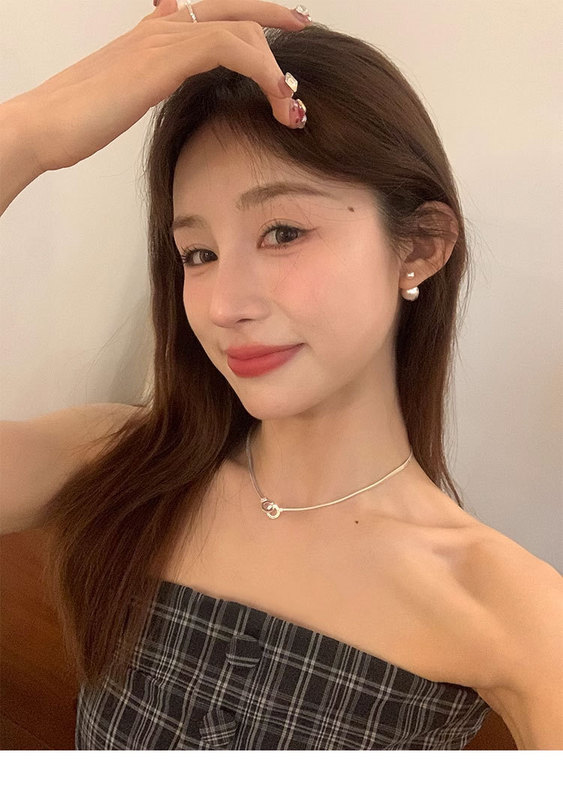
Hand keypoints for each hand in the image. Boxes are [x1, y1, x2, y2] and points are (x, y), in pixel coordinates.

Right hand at [7, 0, 308, 173]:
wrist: (45, 124)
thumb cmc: (80, 119)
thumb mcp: (125, 94)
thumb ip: (152, 79)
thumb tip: (168, 76)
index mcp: (154, 34)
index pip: (214, 13)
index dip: (253, 15)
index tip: (283, 28)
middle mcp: (161, 27)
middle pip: (233, 8)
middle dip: (275, 18)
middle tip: (303, 33)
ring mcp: (162, 39)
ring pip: (239, 29)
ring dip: (274, 67)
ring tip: (290, 104)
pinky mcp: (164, 59)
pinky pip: (229, 47)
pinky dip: (262, 70)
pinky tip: (274, 98)